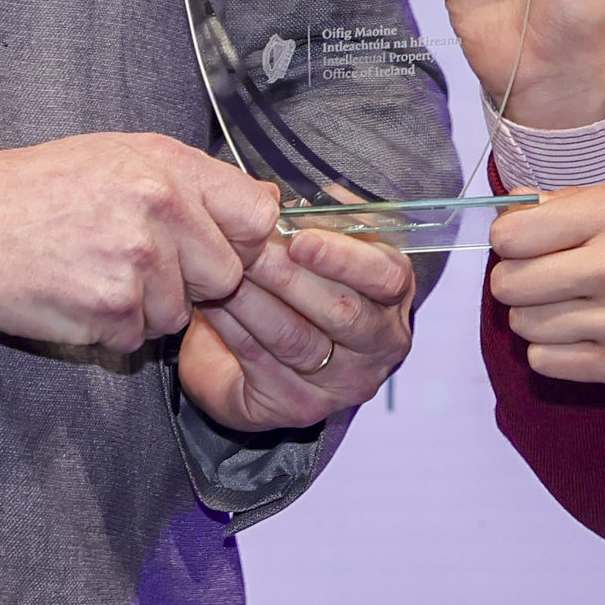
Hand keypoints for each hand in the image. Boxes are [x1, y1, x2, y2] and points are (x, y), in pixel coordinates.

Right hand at [0, 130, 275, 353]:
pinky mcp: (108, 308)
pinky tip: (73, 295)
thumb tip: (262, 205)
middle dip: (191, 281)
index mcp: (167, 165)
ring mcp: (136, 261)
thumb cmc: (29, 188)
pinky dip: (108, 329)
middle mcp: (160, 208)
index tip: (218, 246)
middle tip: (136, 264)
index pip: (257, 214)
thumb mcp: (115, 156)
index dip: (241, 238)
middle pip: (226, 275)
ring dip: (144, 308)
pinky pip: (136, 337)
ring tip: (92, 272)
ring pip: (179, 313)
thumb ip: (188, 180)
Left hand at [179, 221, 416, 430]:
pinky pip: (263, 362)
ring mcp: (344, 382)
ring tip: (225, 273)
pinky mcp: (302, 406)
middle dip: (290, 277)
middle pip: (342, 312)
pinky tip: (212, 304)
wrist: (258, 354)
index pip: (386, 277)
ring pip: (298, 338)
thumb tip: (294, 198)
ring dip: (255, 301)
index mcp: (392, 295)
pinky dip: (234, 329)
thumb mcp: (314, 246)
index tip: (300, 238)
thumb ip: (315, 221)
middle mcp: (380, 344)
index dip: (345, 256)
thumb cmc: (295, 289)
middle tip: (250, 250)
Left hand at [488, 179, 604, 383]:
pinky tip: (578, 331)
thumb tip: (513, 205)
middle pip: (509, 283)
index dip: (510, 238)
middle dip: (517, 277)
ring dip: (536, 314)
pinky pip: (545, 362)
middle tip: (544, 274)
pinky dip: (551, 348)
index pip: (512, 234)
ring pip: (523, 325)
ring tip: (569, 303)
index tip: (528, 241)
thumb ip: (573, 200)